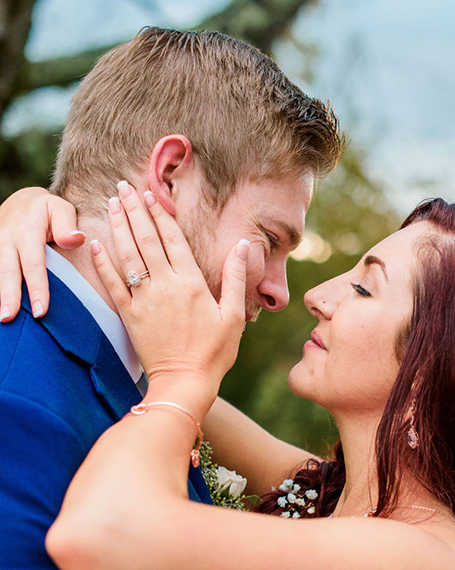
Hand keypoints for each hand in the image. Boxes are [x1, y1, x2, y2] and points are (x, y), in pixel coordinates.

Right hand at [0, 187, 83, 321]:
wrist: (21, 201)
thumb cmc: (46, 210)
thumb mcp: (61, 208)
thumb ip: (67, 225)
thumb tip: (77, 239)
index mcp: (27, 231)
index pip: (34, 264)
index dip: (37, 288)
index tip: (41, 311)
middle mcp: (7, 239)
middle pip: (8, 271)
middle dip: (9, 296)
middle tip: (9, 318)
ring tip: (3, 318)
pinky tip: (0, 304)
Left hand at [92, 184, 247, 416]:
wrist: (184, 383)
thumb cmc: (214, 353)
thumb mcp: (233, 316)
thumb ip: (236, 278)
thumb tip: (243, 246)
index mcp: (191, 283)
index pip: (172, 239)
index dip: (160, 214)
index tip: (151, 193)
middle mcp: (165, 286)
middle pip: (146, 239)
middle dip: (134, 210)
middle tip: (123, 186)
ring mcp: (144, 299)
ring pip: (127, 255)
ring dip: (117, 226)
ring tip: (110, 203)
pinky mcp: (129, 315)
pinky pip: (113, 283)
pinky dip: (103, 262)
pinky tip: (96, 243)